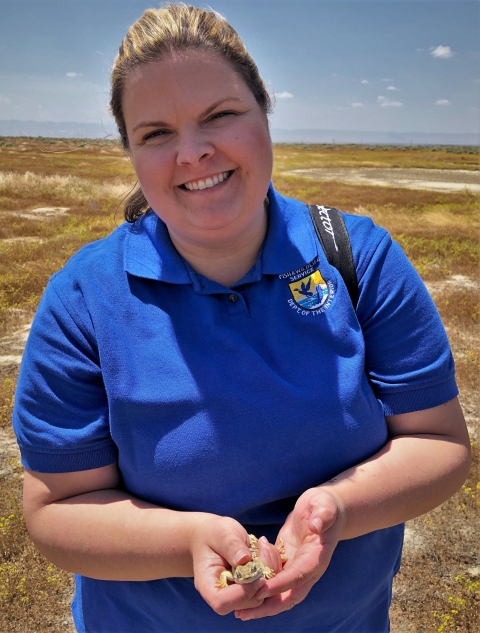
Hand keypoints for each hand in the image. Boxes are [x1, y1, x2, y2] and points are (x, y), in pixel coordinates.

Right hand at [189, 515, 274, 615]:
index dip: (243, 593)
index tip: (259, 575)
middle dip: (261, 580)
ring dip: (269, 573)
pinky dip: (271, 570)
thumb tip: (245, 559)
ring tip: (263, 547)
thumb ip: (232, 546)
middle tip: (264, 550)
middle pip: (247, 602)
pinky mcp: (250, 589)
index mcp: (208, 586)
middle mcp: (223, 596)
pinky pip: (267, 587)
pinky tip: (265, 550)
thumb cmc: (214, 533)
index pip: (223, 602)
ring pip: (261, 595)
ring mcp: (238, 595)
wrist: (213, 534)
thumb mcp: (222, 534)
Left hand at [235, 487, 344, 620]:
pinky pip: (273, 580)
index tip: (262, 590)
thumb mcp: (324, 505)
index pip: (299, 575)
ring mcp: (296, 567)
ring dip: (261, 603)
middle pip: (289, 595)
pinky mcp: (287, 562)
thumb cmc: (325, 504)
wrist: (325, 507)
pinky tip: (243, 591)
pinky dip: (260, 588)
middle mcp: (307, 568)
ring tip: (239, 613)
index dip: (281, 584)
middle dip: (268, 606)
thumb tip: (316, 526)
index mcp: (316, 557)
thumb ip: (323, 515)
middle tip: (244, 614)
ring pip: (280, 593)